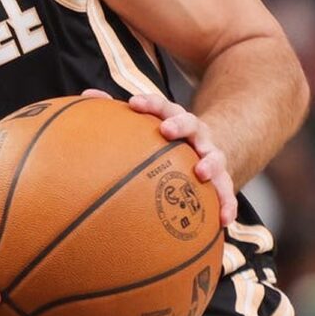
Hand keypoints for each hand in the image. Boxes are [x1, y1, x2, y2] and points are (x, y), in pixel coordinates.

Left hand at [82, 88, 237, 225]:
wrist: (202, 149)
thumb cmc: (164, 139)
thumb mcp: (145, 124)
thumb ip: (116, 113)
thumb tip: (86, 95)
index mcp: (173, 119)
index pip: (161, 105)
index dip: (149, 102)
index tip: (133, 103)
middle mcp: (195, 134)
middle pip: (191, 123)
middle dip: (180, 124)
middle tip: (166, 129)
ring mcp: (210, 155)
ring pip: (215, 156)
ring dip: (210, 162)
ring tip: (201, 172)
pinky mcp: (221, 178)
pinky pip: (227, 192)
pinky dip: (228, 204)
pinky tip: (223, 220)